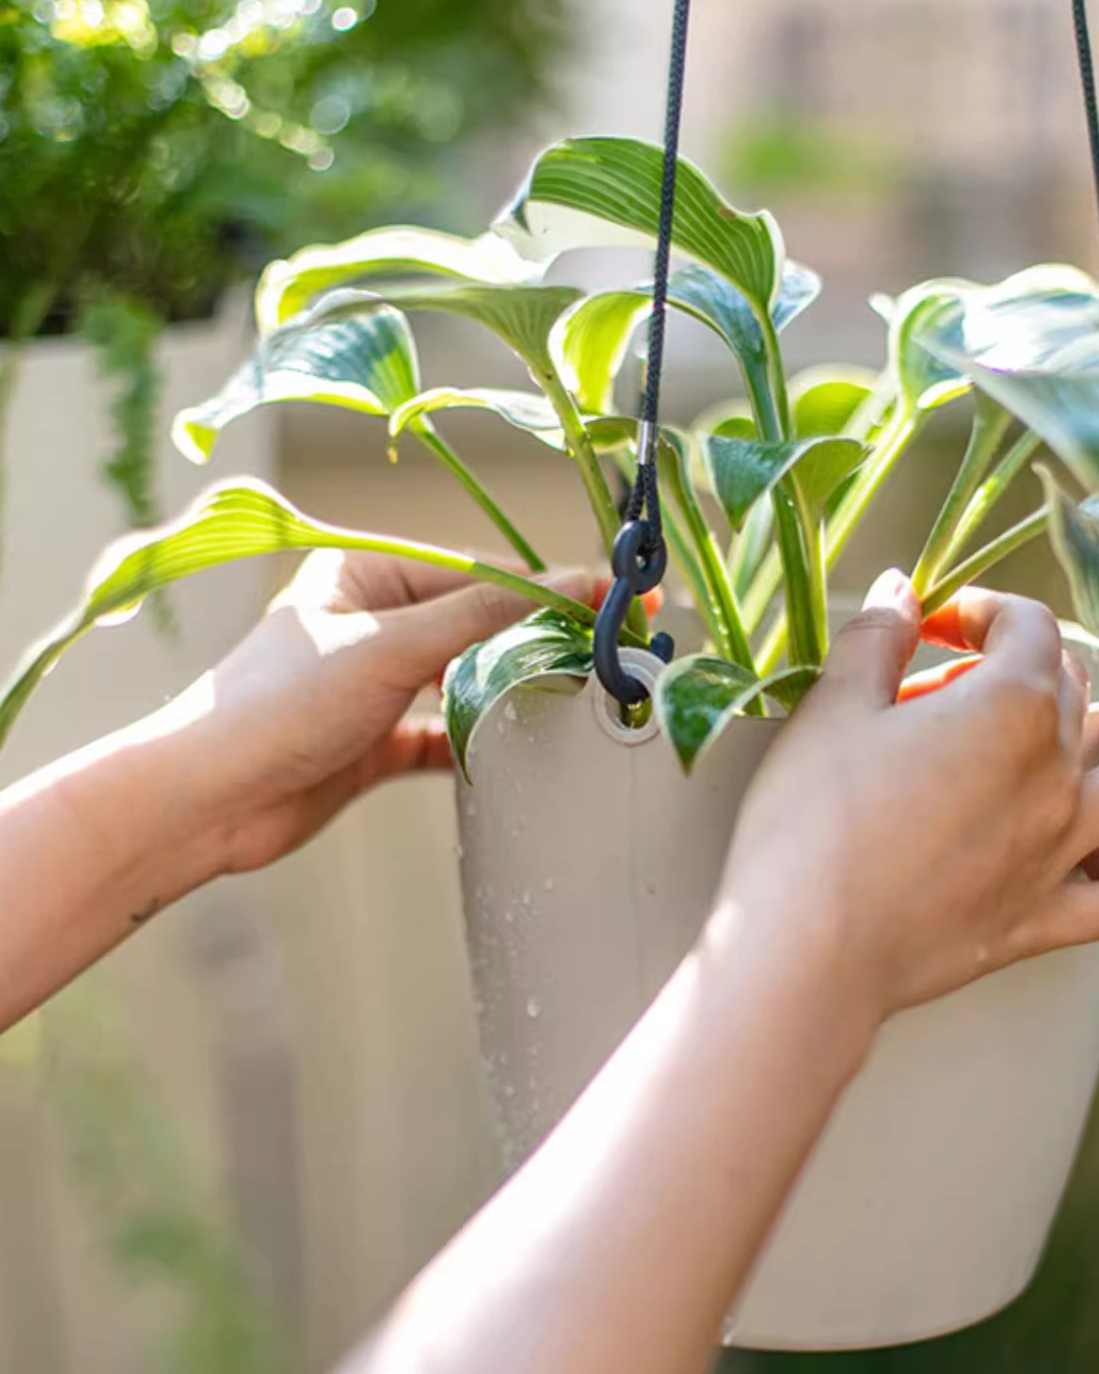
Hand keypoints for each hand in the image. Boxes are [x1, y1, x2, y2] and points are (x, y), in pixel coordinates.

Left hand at [168, 551, 593, 875]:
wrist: (207, 801)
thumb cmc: (281, 703)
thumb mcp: (393, 645)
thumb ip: (486, 615)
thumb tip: (572, 583)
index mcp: (367, 574)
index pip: (480, 573)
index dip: (551, 587)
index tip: (616, 599)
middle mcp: (372, 622)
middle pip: (479, 624)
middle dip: (539, 637)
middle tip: (611, 648)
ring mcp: (374, 685)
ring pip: (465, 678)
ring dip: (513, 688)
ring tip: (578, 693)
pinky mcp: (373, 743)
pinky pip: (443, 733)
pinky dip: (478, 740)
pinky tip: (515, 750)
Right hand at [713, 569, 1098, 1026]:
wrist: (809, 945)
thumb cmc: (813, 819)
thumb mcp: (833, 707)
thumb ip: (875, 637)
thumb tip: (902, 588)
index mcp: (1011, 706)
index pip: (1027, 627)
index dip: (979, 609)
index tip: (930, 623)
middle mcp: (1057, 773)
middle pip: (1071, 692)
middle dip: (1017, 668)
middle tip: (947, 683)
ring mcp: (1059, 851)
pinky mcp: (1042, 919)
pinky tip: (1098, 852)